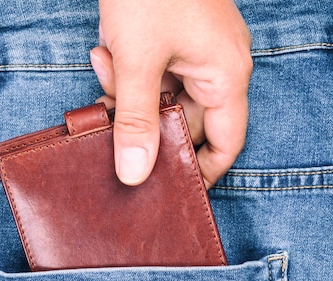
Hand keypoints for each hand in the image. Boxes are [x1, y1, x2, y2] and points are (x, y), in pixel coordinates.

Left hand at [90, 0, 251, 187]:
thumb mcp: (138, 60)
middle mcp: (219, 66)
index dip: (203, 172)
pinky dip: (129, 71)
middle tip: (113, 132)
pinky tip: (106, 55)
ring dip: (130, 95)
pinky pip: (155, 72)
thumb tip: (134, 174)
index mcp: (227, 76)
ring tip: (105, 72)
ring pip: (164, 97)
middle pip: (187, 122)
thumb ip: (135, 121)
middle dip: (147, 127)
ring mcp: (198, 50)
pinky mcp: (177, 35)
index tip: (174, 193)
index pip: (226, 144)